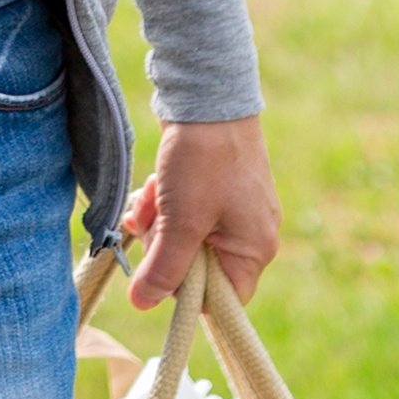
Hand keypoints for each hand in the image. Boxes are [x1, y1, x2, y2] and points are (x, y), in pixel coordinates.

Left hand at [120, 117, 281, 309]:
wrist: (207, 95)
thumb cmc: (203, 160)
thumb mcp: (181, 222)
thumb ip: (164, 268)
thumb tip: (143, 303)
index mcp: (255, 248)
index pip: (222, 298)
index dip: (186, 290)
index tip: (160, 267)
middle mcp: (250, 233)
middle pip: (196, 269)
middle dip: (164, 248)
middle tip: (153, 223)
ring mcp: (232, 210)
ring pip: (183, 240)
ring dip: (158, 224)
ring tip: (151, 197)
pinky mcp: (213, 190)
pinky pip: (182, 215)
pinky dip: (163, 206)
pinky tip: (152, 188)